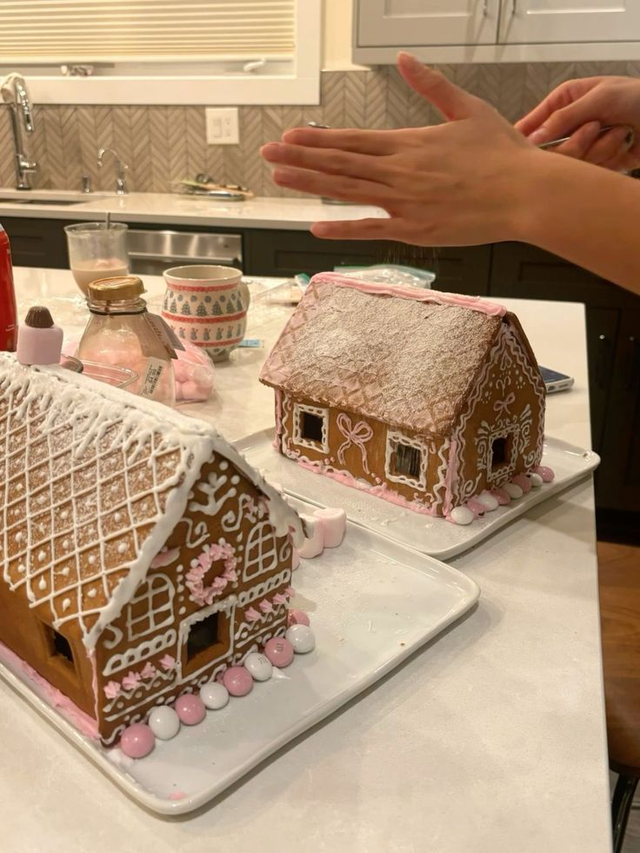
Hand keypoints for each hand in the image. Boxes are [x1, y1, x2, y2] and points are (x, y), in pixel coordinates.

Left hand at [261, 54, 560, 245]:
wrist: (526, 193)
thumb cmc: (503, 154)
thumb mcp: (468, 108)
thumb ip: (432, 85)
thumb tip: (406, 59)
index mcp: (410, 143)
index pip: (353, 140)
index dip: (318, 139)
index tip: (289, 136)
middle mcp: (399, 172)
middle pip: (340, 164)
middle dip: (300, 159)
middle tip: (267, 155)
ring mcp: (404, 203)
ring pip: (348, 191)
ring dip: (310, 185)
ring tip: (280, 179)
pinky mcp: (414, 230)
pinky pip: (371, 229)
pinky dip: (343, 228)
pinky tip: (316, 227)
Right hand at [516, 76, 639, 170]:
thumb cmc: (638, 97)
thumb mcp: (600, 99)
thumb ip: (564, 118)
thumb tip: (532, 139)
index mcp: (562, 102)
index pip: (529, 125)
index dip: (525, 140)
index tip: (526, 152)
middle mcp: (568, 126)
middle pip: (548, 152)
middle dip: (576, 143)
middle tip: (596, 129)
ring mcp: (581, 145)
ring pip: (570, 163)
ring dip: (599, 148)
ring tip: (620, 131)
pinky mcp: (595, 162)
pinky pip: (588, 171)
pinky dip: (609, 158)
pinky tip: (623, 143)